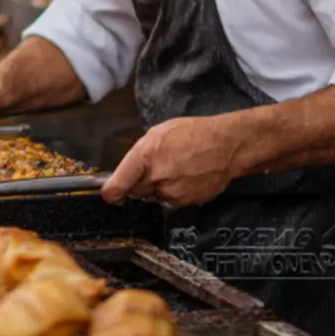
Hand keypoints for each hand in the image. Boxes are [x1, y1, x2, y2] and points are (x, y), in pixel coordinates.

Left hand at [101, 116, 242, 206]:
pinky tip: (185, 176)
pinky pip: (171, 200)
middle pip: (134, 191)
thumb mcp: (157, 133)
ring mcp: (171, 192)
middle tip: (155, 167)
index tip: (109, 194)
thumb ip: (138, 154)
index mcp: (144, 156)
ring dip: (158, 187)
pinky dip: (174, 191)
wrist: (226, 145)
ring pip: (153, 196)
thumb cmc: (193, 133)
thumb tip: (125, 171)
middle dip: (139, 182)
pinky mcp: (185, 202)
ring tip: (175, 168)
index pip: (116, 187)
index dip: (110, 193)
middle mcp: (156, 177)